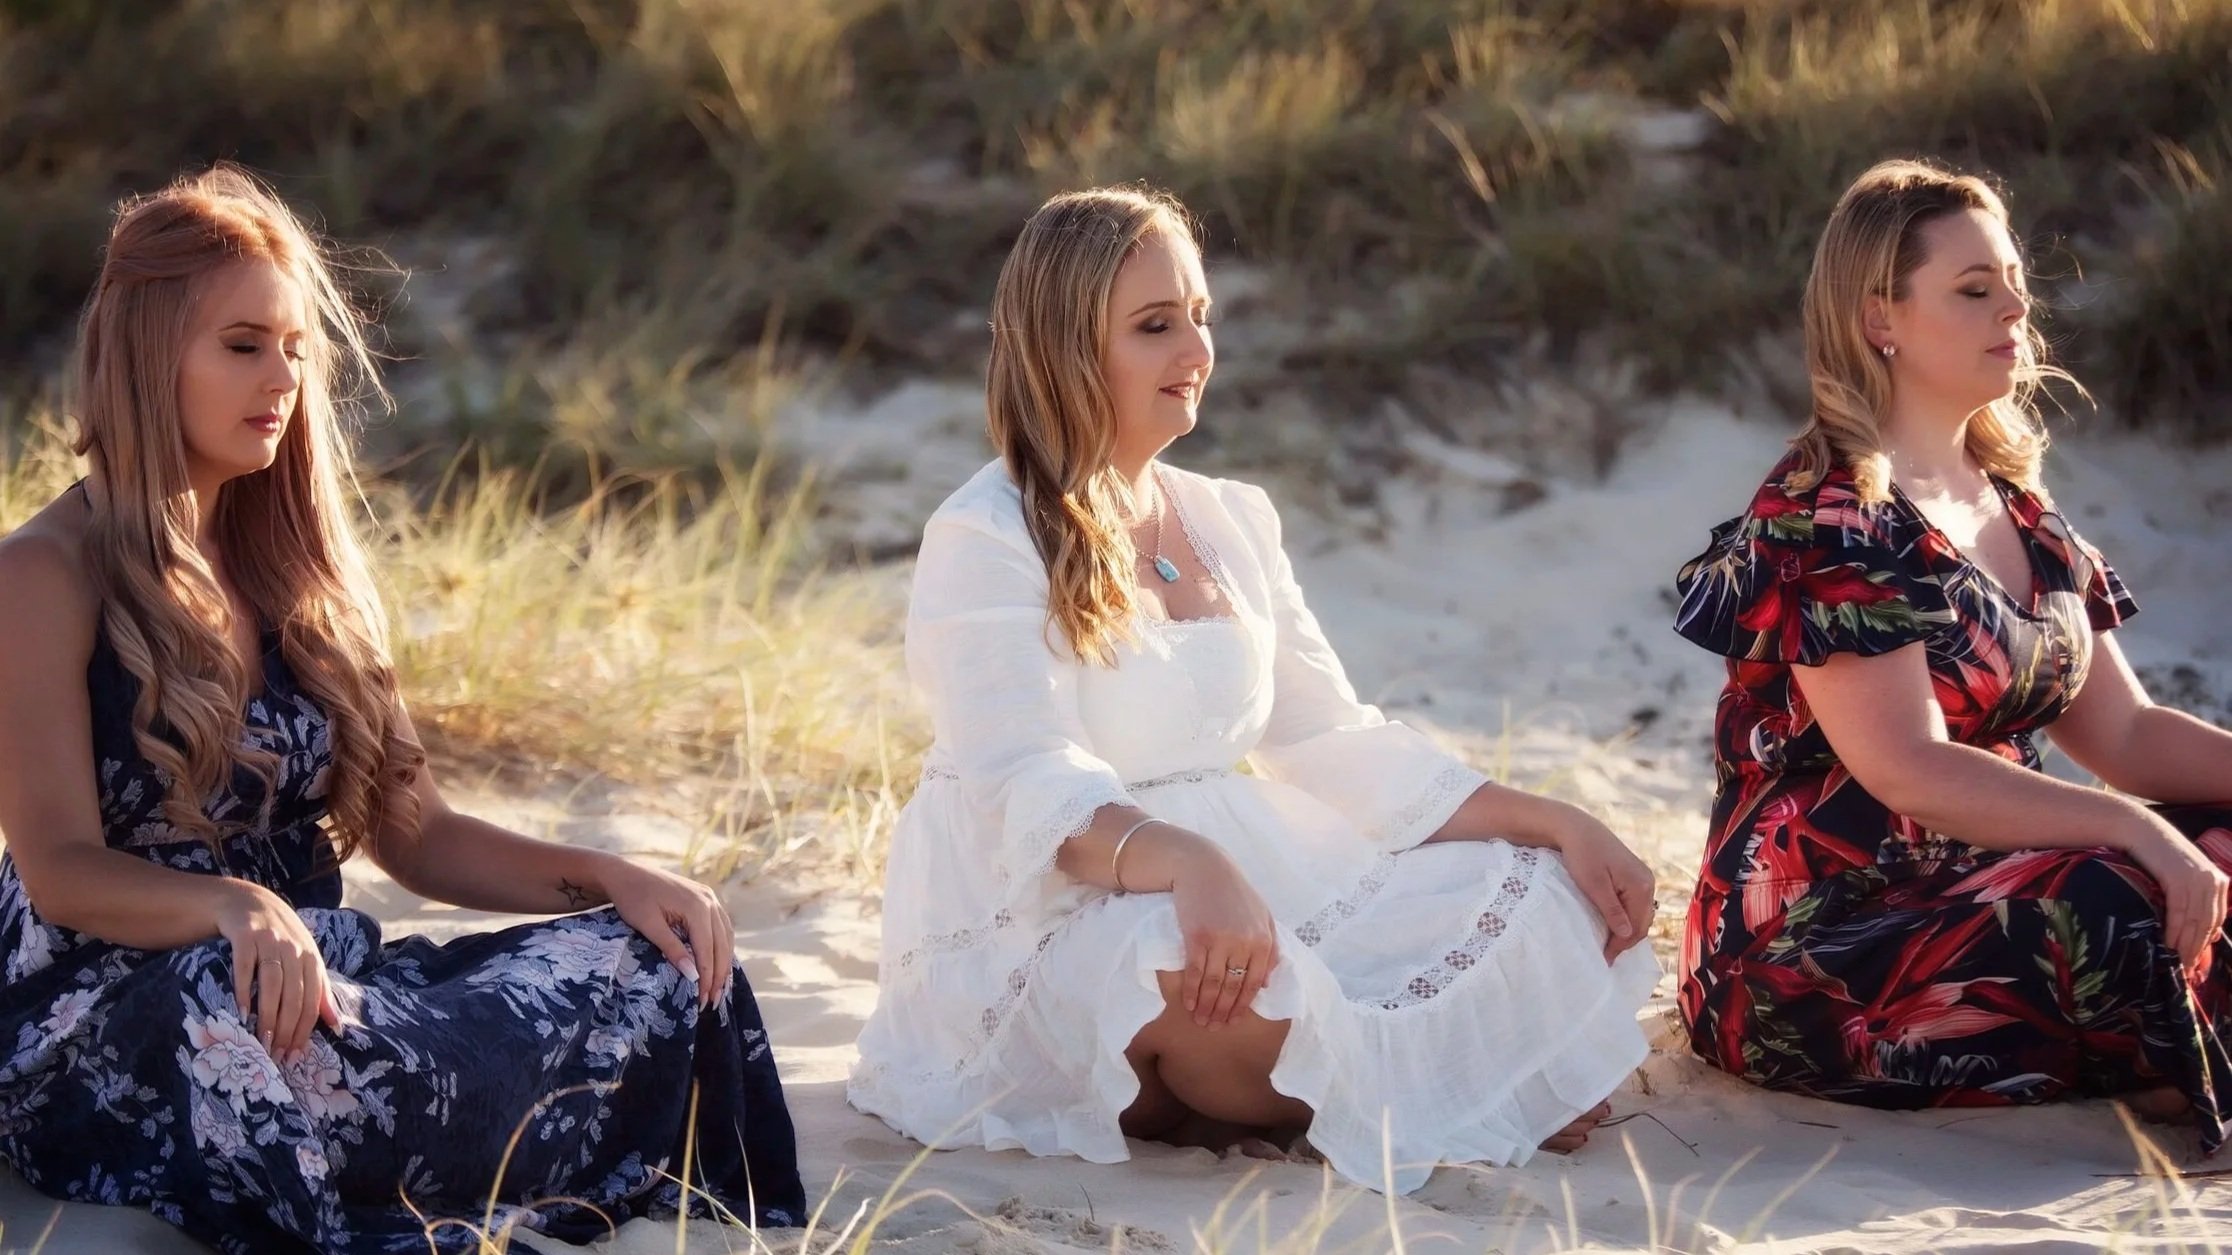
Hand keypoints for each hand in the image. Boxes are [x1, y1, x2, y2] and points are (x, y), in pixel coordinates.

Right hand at [213, 880, 339, 1062]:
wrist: (247, 901)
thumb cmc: (279, 937)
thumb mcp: (304, 958)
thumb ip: (320, 990)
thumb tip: (338, 1026)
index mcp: (312, 957)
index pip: (313, 999)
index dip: (305, 1030)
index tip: (295, 1056)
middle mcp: (294, 948)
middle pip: (294, 994)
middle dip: (286, 1029)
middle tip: (275, 1056)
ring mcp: (269, 940)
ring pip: (273, 983)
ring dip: (268, 1014)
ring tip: (261, 1040)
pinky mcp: (245, 935)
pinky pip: (245, 966)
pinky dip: (243, 989)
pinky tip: (240, 1012)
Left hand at [599, 858, 733, 1008]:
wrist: (625, 873)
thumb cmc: (632, 899)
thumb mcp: (648, 926)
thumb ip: (672, 948)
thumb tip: (693, 975)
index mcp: (697, 906)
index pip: (707, 949)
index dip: (707, 976)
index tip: (703, 1000)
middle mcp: (709, 900)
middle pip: (721, 944)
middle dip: (719, 974)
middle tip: (713, 1001)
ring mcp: (710, 897)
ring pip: (726, 936)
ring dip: (724, 962)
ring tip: (719, 987)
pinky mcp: (706, 898)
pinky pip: (722, 926)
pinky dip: (722, 947)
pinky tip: (719, 962)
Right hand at [1166, 836, 1277, 1028]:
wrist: (1204, 867)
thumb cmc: (1233, 892)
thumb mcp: (1262, 915)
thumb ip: (1269, 947)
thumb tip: (1265, 984)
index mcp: (1264, 940)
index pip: (1254, 983)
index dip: (1242, 1006)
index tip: (1232, 1021)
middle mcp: (1244, 943)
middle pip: (1233, 987)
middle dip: (1222, 1012)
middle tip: (1213, 1028)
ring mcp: (1220, 941)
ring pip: (1214, 984)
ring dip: (1206, 1007)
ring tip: (1201, 1021)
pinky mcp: (1197, 937)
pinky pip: (1195, 972)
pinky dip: (1192, 992)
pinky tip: (1189, 1004)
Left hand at [1553, 813, 1657, 960]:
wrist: (1577, 828)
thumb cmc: (1582, 855)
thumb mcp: (1594, 885)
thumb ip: (1611, 909)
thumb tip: (1626, 933)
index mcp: (1641, 885)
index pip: (1637, 926)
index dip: (1621, 945)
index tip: (1604, 958)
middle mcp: (1647, 882)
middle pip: (1642, 922)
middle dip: (1625, 940)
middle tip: (1606, 955)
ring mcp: (1643, 878)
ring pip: (1640, 914)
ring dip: (1626, 930)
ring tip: (1608, 944)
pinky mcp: (1634, 876)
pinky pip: (1635, 904)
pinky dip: (1626, 917)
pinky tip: (1613, 924)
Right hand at [2121, 813, 2229, 979]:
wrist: (2139, 830)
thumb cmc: (2157, 855)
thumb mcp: (2183, 877)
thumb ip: (2197, 900)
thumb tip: (2212, 935)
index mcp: (2219, 881)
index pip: (2216, 919)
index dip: (2205, 942)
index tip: (2194, 959)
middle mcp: (2213, 881)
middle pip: (2206, 923)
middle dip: (2195, 948)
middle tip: (2184, 968)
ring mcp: (2197, 880)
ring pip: (2194, 921)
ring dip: (2184, 944)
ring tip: (2175, 961)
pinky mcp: (2179, 879)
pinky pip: (2179, 912)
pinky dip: (2173, 930)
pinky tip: (2166, 944)